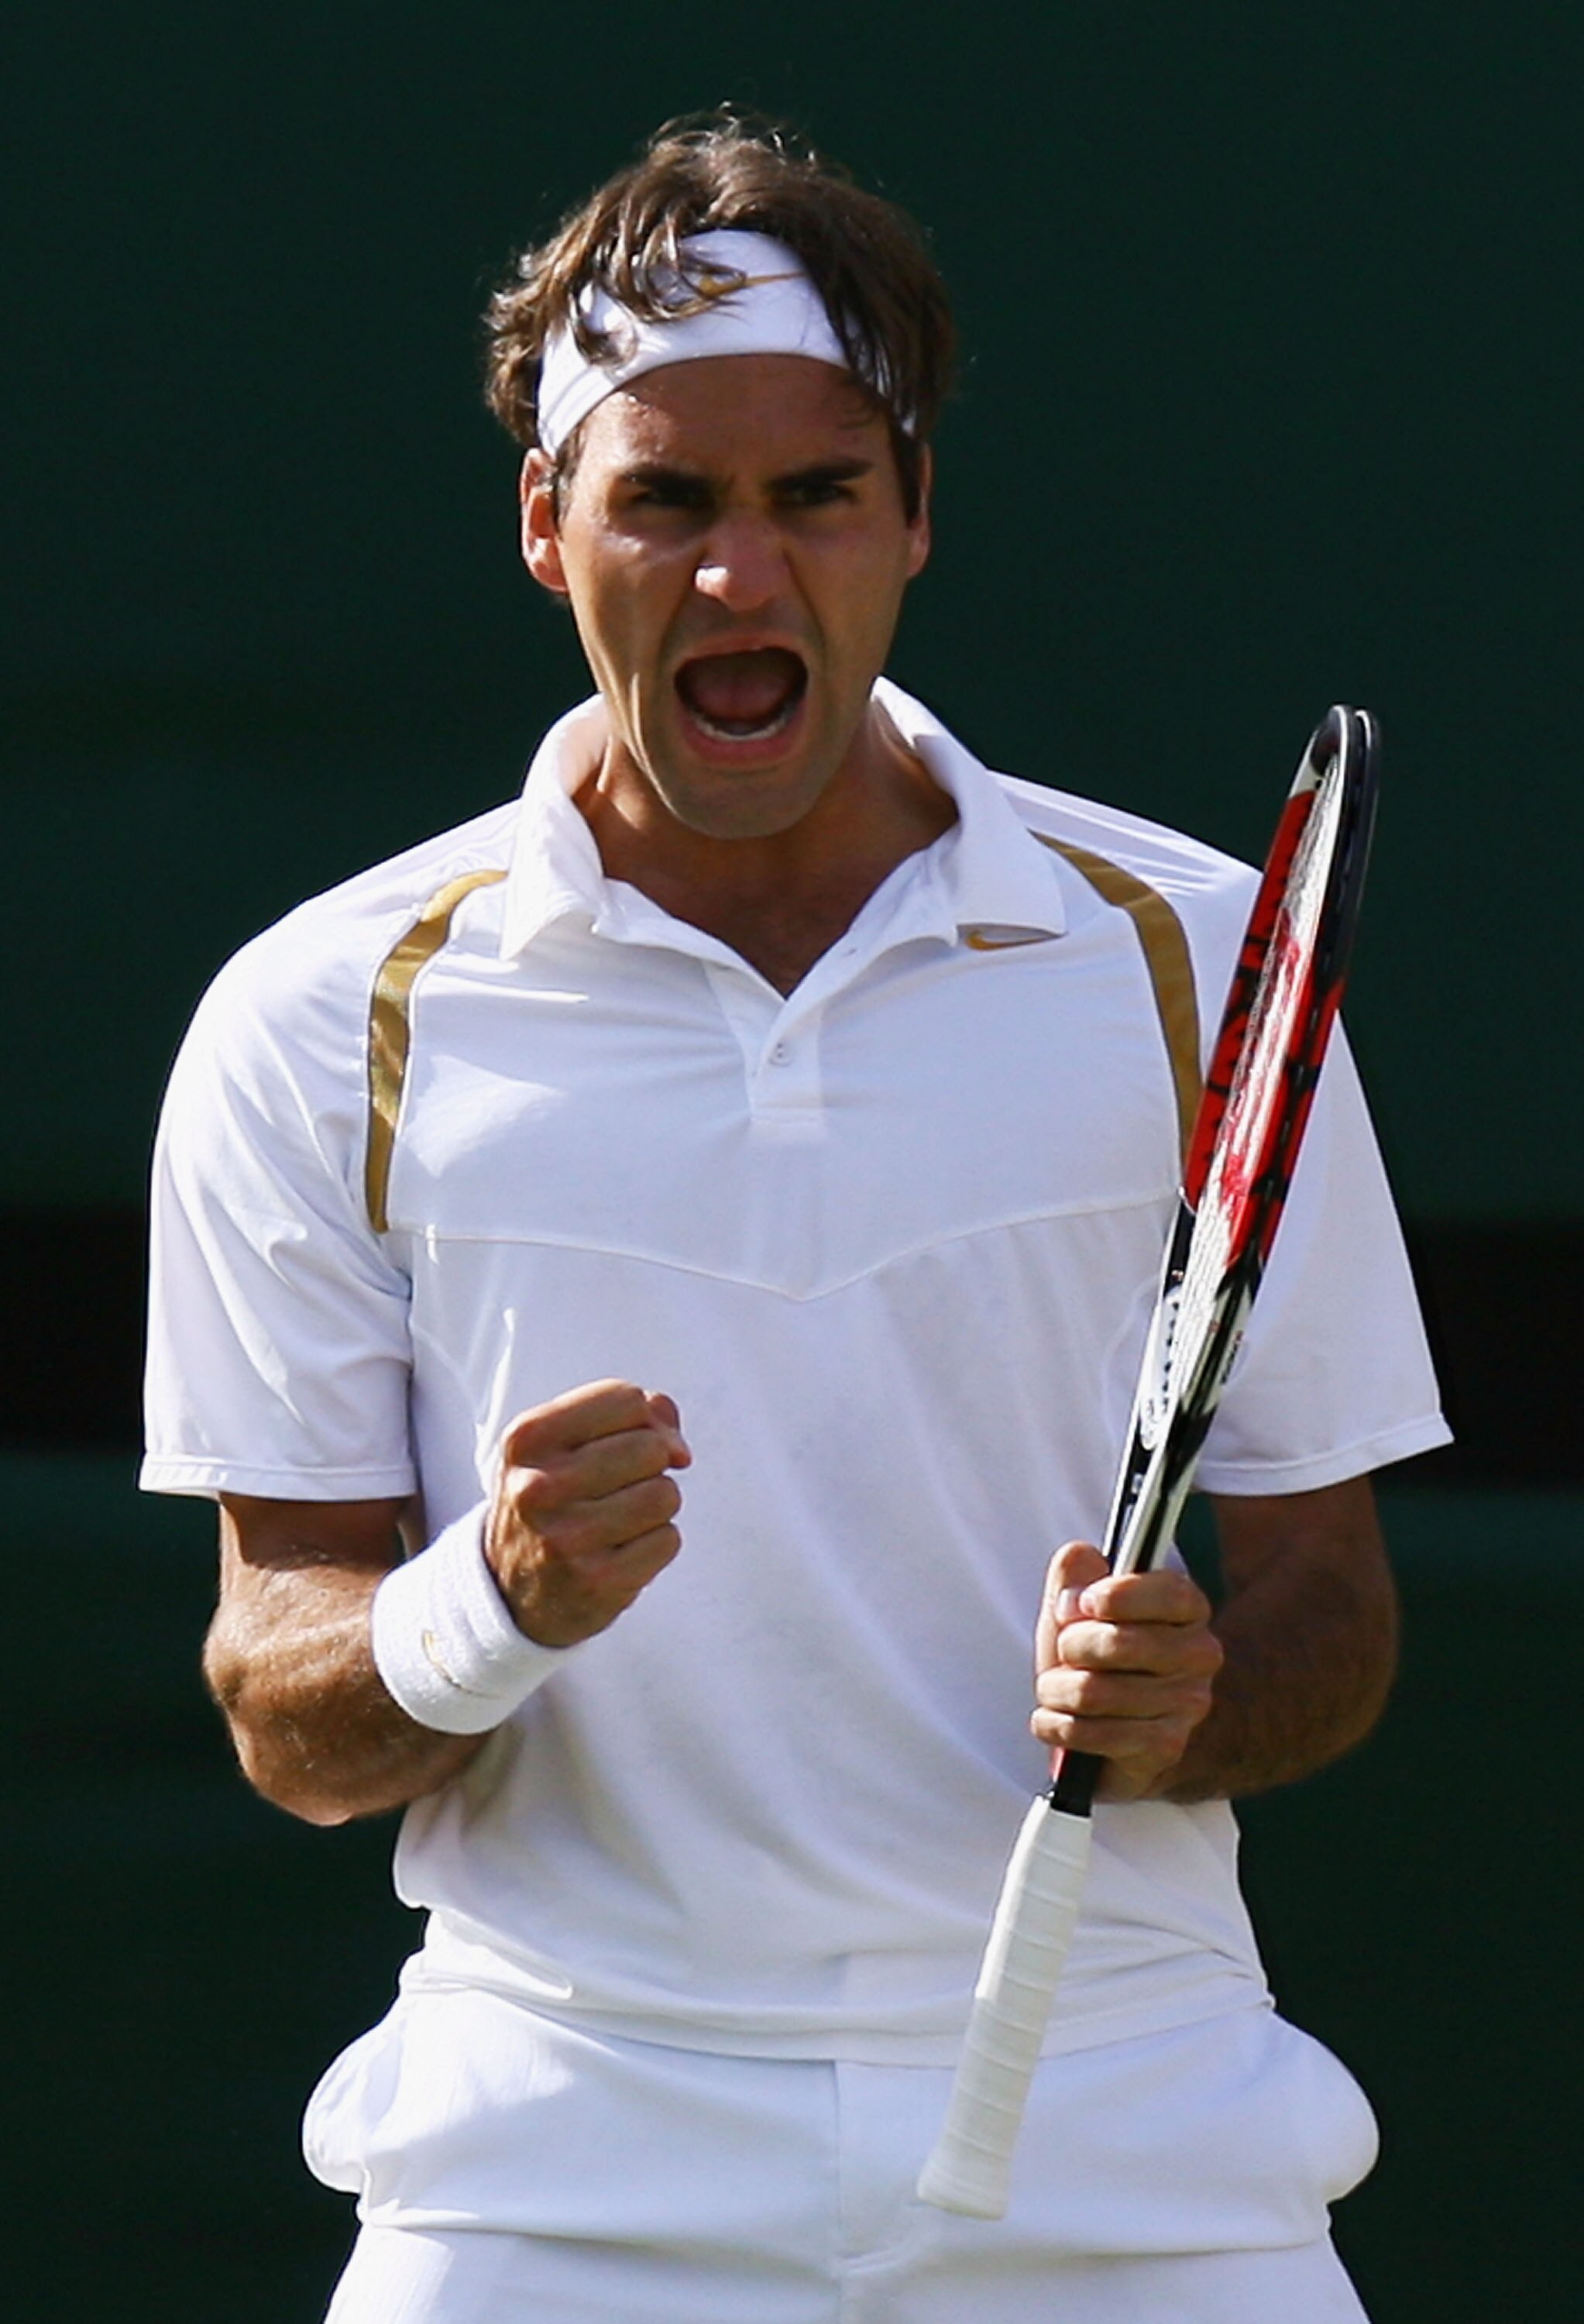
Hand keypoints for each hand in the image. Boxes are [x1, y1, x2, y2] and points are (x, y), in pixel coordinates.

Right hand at [484, 1380, 690, 1647]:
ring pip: (665, 1494)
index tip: (631, 1441)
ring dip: (656, 1505)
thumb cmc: (551, 1500)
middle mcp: (538, 1487)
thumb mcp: (563, 1444)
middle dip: (651, 1464)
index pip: (626, 1400)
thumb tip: (678, 1448)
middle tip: (620, 1487)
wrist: (509, 1590)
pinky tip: (621, 1551)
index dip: (645, 1419)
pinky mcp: (597, 1580)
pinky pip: (668, 1539)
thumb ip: (629, 1417)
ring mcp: (566, 1538)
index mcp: (526, 1439)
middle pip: (651, 1448)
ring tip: (620, 1519)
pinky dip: (656, 1543)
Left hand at [1030, 1540, 1222, 1801]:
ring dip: (1055, 1690)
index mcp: (1187, 1608)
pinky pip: (1093, 1733)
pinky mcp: (1166, 1746)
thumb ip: (1075, 1572)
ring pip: (1094, 1692)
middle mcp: (1199, 1654)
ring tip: (1054, 1689)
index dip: (1121, 1596)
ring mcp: (1188, 1703)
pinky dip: (1056, 1726)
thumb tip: (1081, 1558)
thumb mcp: (1076, 1607)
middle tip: (1063, 1652)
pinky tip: (1054, 1720)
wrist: (1103, 1727)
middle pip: (1119, 1643)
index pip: (1170, 1594)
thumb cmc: (1092, 1657)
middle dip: (1071, 1646)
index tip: (1086, 1602)